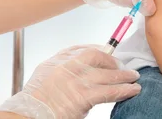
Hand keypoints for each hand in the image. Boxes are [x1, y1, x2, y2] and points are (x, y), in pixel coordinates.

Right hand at [0, 46, 140, 118]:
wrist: (28, 115)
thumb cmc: (35, 103)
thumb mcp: (43, 78)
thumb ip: (60, 71)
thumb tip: (80, 72)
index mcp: (56, 61)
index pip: (81, 49)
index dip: (98, 50)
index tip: (108, 52)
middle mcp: (67, 66)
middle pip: (97, 57)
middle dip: (112, 61)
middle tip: (123, 66)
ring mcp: (76, 80)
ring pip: (106, 74)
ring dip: (124, 76)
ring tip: (134, 77)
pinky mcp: (83, 96)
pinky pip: (109, 91)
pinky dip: (124, 90)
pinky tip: (133, 90)